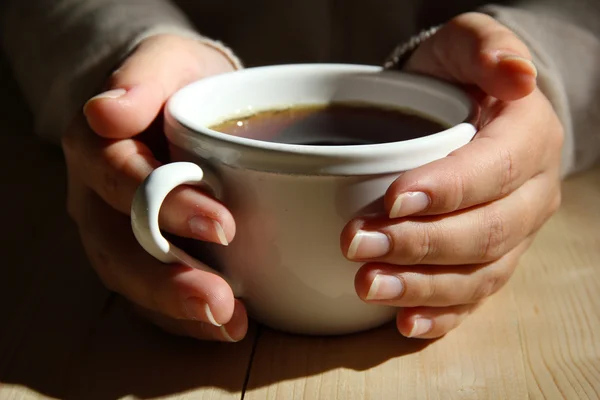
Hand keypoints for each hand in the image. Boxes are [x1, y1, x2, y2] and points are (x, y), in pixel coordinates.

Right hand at [62, 34, 247, 341]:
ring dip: (177, 308)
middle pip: (119, 246)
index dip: (167, 205)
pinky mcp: (139, 257)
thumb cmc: (180, 83)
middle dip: (167, 278)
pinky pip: (150, 298)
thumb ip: (143, 79)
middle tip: (220, 300)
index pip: (121, 178)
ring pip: (131, 280)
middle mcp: (97, 198)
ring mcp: (114, 233)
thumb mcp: (168, 62)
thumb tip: (107, 111)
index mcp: (97, 146)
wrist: (185, 104)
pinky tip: (227, 325)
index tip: (222, 226)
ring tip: (228, 322)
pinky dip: (186, 318)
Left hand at [342, 13, 562, 338]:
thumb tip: (516, 75)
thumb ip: (486, 48)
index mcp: (529, 139)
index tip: (394, 198)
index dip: (448, 189)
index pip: (494, 170)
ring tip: (368, 286)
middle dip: (420, 244)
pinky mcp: (488, 260)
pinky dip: (441, 315)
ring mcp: (512, 234)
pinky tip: (404, 324)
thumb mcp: (464, 44)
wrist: (461, 111)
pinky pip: (473, 298)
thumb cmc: (455, 77)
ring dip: (422, 286)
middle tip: (358, 245)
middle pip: (485, 232)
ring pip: (478, 274)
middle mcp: (530, 194)